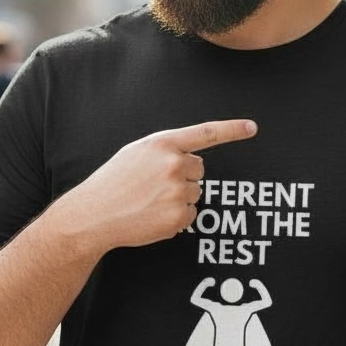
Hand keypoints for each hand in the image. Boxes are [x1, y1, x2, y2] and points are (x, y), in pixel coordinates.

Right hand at [77, 119, 256, 251]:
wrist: (93, 214)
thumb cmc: (113, 182)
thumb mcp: (136, 153)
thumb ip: (164, 150)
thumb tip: (190, 160)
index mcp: (163, 144)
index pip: (206, 133)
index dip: (232, 130)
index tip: (252, 128)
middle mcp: (173, 165)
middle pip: (199, 169)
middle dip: (183, 176)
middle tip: (154, 185)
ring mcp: (177, 191)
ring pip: (196, 193)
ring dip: (180, 198)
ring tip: (150, 201)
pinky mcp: (178, 216)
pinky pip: (191, 215)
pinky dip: (176, 217)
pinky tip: (153, 215)